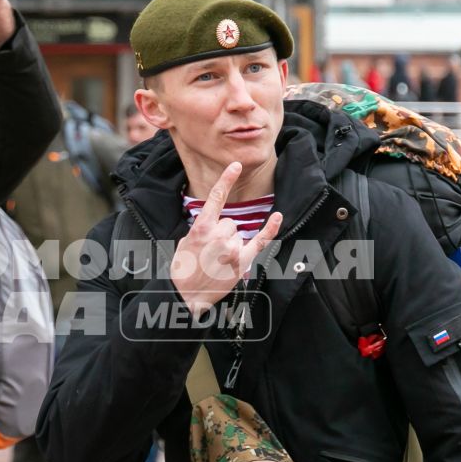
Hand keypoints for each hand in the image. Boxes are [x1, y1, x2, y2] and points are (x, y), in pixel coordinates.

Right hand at [170, 162, 282, 312]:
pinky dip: (270, 228)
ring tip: (217, 260)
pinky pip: (260, 240)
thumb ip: (200, 230)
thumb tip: (213, 225)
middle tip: (209, 252)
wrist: (186, 296)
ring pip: (238, 233)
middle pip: (229, 222)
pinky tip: (277, 216)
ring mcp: (232, 249)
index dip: (226, 180)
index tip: (235, 165)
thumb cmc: (183, 270)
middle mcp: (219, 236)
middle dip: (221, 233)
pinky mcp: (242, 261)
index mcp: (201, 228)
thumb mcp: (184, 243)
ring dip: (230, 243)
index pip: (216, 198)